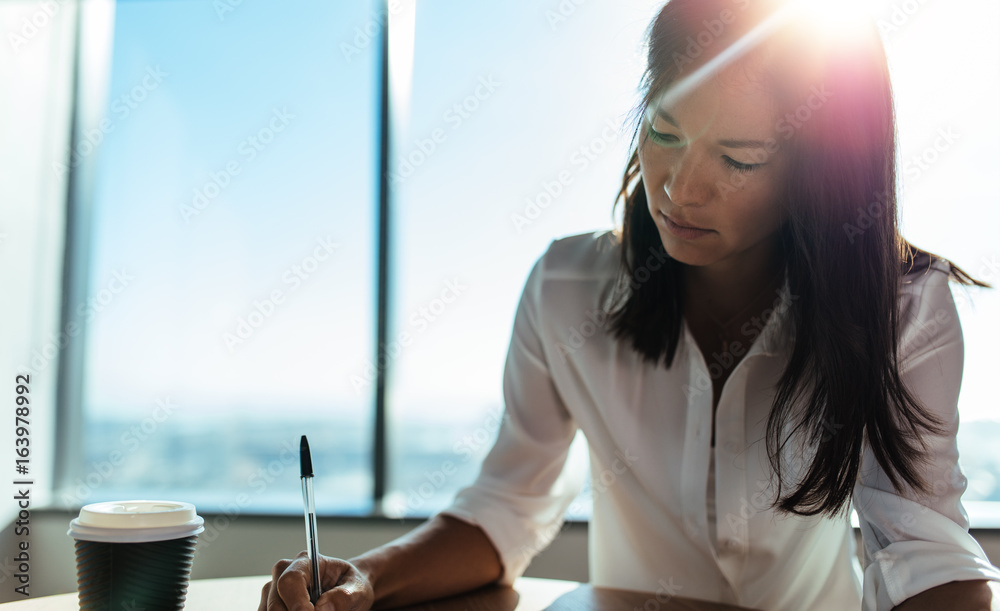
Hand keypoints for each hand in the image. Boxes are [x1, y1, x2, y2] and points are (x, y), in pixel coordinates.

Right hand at [258, 551, 374, 610]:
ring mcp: (273, 591)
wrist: (348, 592)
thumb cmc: (351, 587)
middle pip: (275, 603)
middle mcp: (284, 573)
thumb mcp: (357, 589)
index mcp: (306, 562)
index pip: (290, 580)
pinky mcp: (270, 606)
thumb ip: (344, 596)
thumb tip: (323, 607)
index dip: (298, 603)